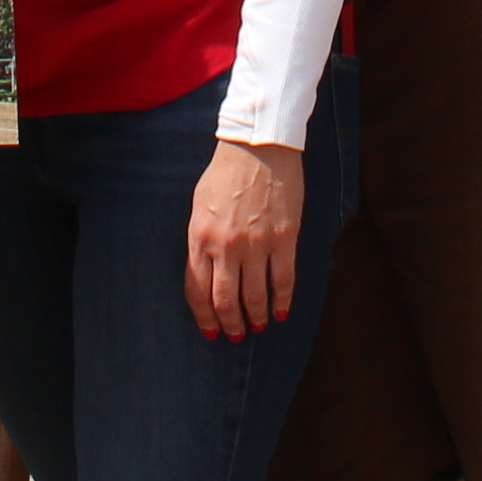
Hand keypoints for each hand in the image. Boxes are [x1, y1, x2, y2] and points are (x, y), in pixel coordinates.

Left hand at [184, 139, 304, 339]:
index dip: (204, 317)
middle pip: (225, 300)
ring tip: (259, 326)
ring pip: (254, 296)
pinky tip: (282, 312)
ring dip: (256, 317)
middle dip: (229, 324)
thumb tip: (205, 273)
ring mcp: (256, 244)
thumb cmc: (224, 173)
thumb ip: (200, 240)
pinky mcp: (284, 238)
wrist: (258, 145)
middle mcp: (226, 246)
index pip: (197, 291)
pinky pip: (283, 279)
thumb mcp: (199, 206)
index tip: (210, 331)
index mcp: (200, 237)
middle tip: (235, 335)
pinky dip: (283, 301)